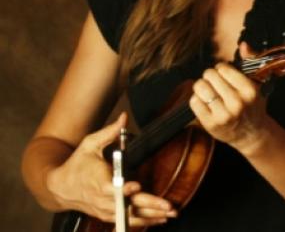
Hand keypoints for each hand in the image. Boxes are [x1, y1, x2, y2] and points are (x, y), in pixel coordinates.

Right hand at [46, 112, 175, 225]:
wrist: (60, 188)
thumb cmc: (77, 164)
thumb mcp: (90, 144)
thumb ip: (109, 132)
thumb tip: (124, 117)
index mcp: (98, 181)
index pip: (110, 188)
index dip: (123, 189)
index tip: (135, 186)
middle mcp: (102, 199)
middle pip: (126, 205)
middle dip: (149, 206)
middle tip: (167, 205)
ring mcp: (106, 210)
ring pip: (129, 217)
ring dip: (151, 217)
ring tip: (170, 214)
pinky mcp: (108, 215)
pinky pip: (127, 222)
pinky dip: (143, 222)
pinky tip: (159, 220)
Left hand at [190, 44, 269, 153]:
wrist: (251, 134)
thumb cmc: (252, 106)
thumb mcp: (256, 84)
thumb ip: (249, 62)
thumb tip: (244, 44)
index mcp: (249, 91)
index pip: (223, 68)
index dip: (221, 69)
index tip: (224, 76)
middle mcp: (237, 103)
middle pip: (210, 75)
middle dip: (211, 77)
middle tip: (216, 84)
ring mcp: (223, 115)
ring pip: (200, 87)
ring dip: (202, 87)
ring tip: (209, 92)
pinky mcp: (210, 124)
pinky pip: (194, 102)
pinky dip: (197, 99)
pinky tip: (206, 103)